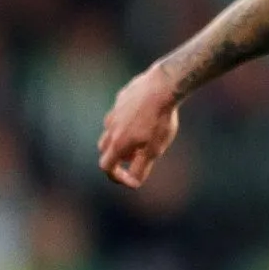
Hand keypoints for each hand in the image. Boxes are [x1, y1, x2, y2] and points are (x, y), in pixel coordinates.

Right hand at [97, 65, 182, 188]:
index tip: (132, 179)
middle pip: (106, 149)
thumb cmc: (160, 120)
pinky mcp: (121, 99)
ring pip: (111, 130)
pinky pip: (120, 114)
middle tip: (137, 156)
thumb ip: (142, 167)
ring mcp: (114, 112)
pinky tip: (145, 117)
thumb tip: (134, 182)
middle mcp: (111, 128)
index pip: (106, 166)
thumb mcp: (155, 149)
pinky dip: (128, 122)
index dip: (117, 177)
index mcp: (118, 143)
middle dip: (118, 158)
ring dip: (122, 140)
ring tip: (142, 138)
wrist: (162, 86)